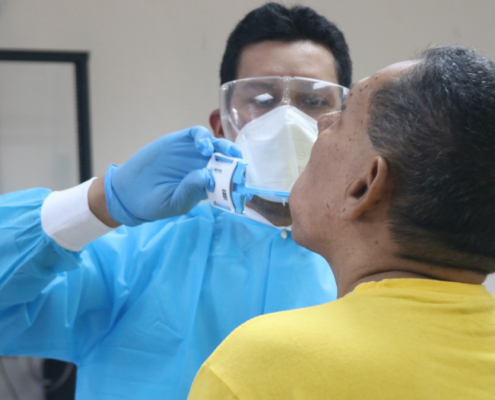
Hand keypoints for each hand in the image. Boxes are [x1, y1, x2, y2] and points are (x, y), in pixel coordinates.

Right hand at [103, 126, 240, 225]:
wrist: (128, 191)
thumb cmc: (154, 203)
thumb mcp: (174, 203)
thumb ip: (191, 191)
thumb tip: (208, 176)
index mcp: (207, 186)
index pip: (229, 181)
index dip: (238, 182)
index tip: (245, 187)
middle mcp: (204, 168)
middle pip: (227, 160)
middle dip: (236, 160)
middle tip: (238, 163)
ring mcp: (193, 154)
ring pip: (216, 145)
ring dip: (224, 146)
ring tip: (220, 153)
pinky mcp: (180, 141)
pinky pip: (197, 134)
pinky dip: (204, 137)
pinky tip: (203, 146)